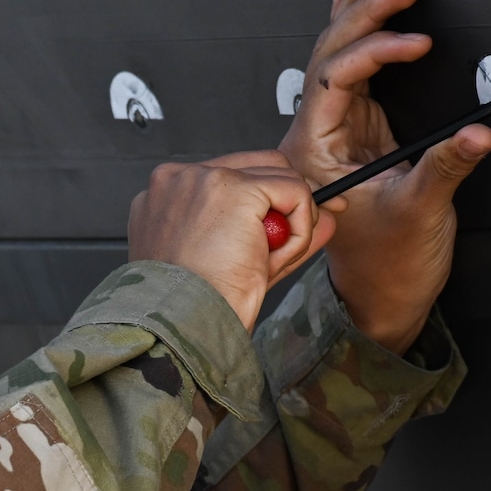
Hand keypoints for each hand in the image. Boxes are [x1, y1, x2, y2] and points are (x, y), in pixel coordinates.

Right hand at [128, 151, 335, 331]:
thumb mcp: (239, 263)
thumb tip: (325, 218)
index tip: (291, 223)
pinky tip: (276, 258)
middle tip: (298, 239)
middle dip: (289, 200)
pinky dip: (300, 229)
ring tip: (271, 262)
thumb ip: (279, 235)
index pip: (229, 177)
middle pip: (259, 166)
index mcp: (165, 195)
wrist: (183, 325)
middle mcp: (178, 177)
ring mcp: (205, 178)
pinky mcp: (236, 189)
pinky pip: (294, 193)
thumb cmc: (195, 305)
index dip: (266, 200)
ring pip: (281, 178)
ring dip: (292, 221)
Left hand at [281, 0, 490, 354]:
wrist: (382, 298)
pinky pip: (354, 67)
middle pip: (333, 53)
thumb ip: (447, 167)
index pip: (335, 78)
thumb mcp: (420, 214)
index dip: (374, 50)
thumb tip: (479, 131)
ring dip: (357, 5)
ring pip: (341, 53)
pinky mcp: (358, 130)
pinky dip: (360, 30)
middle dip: (363, 8)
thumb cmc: (388, 266)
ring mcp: (336, 129)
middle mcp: (317, 135)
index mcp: (313, 153)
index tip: (416, 42)